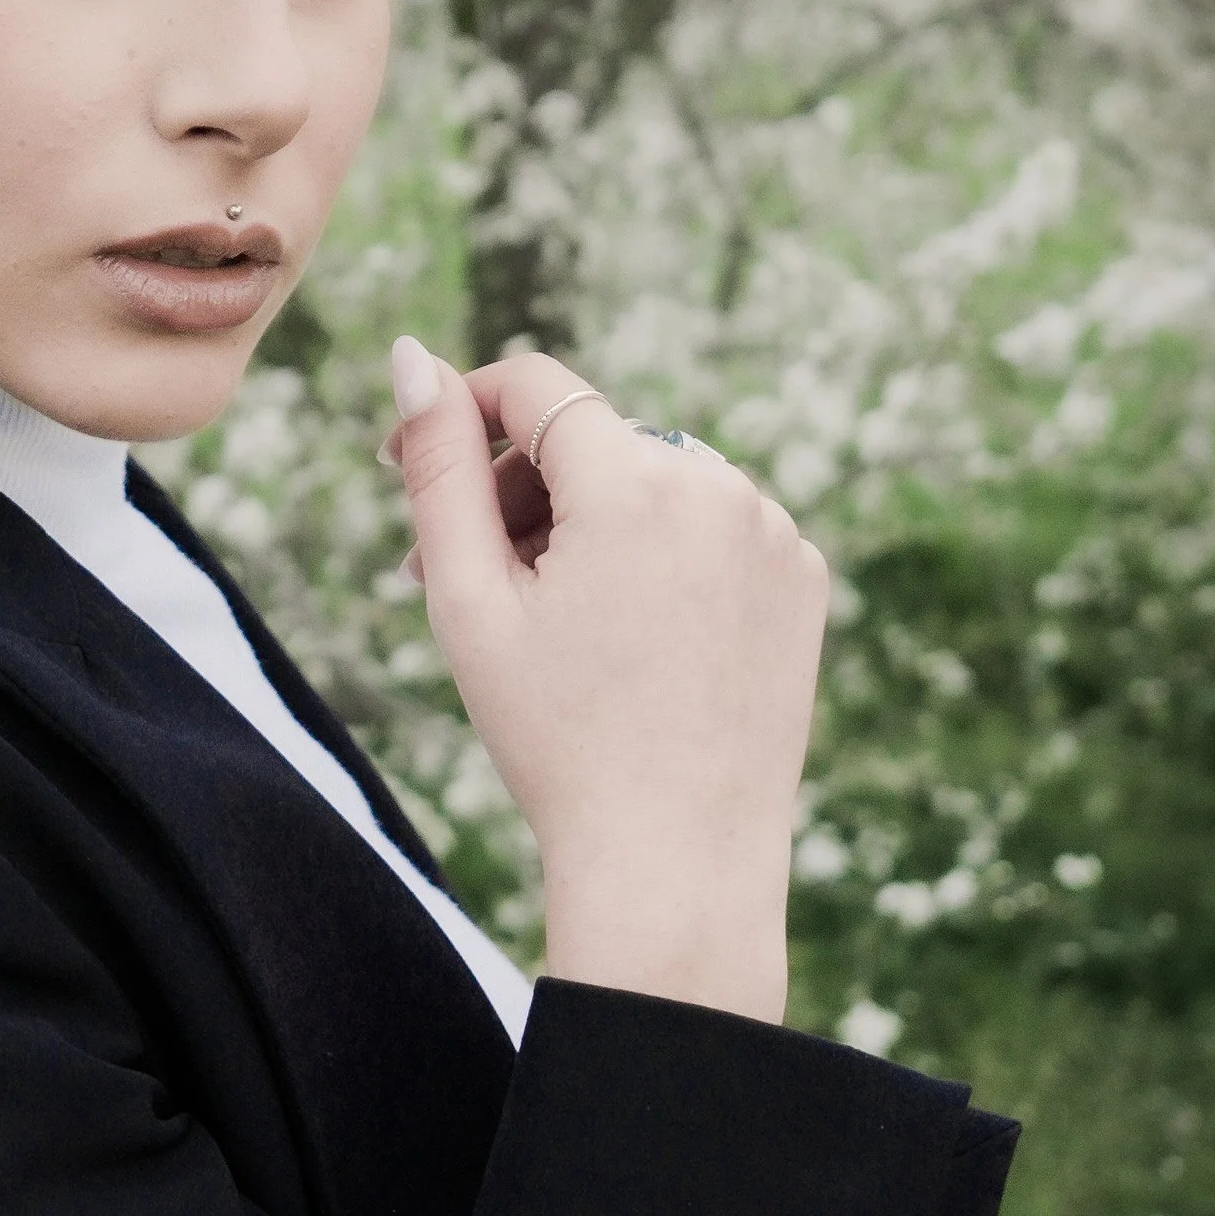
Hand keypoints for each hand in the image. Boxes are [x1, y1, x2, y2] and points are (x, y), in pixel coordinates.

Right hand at [386, 337, 827, 1024]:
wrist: (675, 859)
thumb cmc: (555, 738)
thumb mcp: (466, 598)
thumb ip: (436, 465)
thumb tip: (411, 356)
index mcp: (632, 478)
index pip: (533, 386)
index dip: (462, 416)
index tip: (418, 474)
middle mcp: (718, 482)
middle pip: (592, 439)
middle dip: (524, 489)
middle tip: (470, 583)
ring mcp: (773, 529)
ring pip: (653, 481)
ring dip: (593, 522)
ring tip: (554, 622)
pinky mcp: (804, 578)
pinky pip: (714, 530)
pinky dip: (663, 559)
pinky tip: (633, 642)